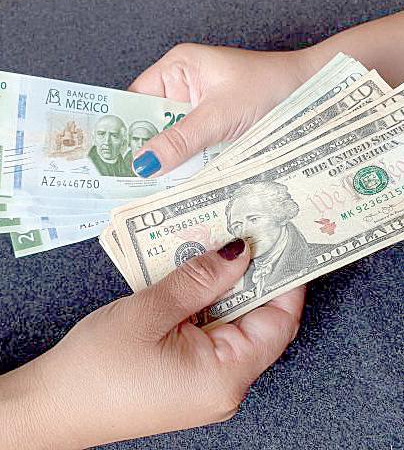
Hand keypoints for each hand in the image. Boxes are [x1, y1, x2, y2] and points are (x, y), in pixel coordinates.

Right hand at [1, 239, 304, 448]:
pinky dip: (210, 303)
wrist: (52, 407)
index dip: (288, 278)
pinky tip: (198, 277)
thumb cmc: (97, 366)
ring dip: (228, 287)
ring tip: (222, 247)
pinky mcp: (189, 376)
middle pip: (259, 322)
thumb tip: (239, 251)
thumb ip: (201, 278)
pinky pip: (212, 334)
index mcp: (227, 375)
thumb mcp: (152, 311)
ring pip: (233, 325)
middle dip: (255, 275)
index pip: (281, 321)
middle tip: (249, 233)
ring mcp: (207, 383)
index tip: (285, 239)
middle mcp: (226, 385)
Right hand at [129, 43, 311, 175]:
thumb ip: (181, 140)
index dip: (123, 128)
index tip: (110, 158)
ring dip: (170, 163)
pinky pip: (194, 151)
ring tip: (150, 191)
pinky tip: (181, 186)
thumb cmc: (270, 88)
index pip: (137, 100)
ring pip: (174, 142)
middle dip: (147, 152)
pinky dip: (190, 167)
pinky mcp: (216, 131)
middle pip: (153, 125)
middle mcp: (185, 90)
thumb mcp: (220, 115)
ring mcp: (201, 113)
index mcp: (178, 69)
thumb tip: (143, 163)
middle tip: (129, 184)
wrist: (312, 95)